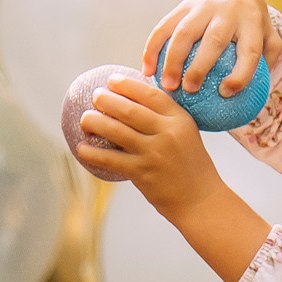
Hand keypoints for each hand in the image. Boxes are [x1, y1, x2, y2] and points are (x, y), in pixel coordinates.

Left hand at [78, 72, 218, 218]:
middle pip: (129, 110)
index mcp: (179, 119)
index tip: (112, 80)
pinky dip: (92, 153)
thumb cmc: (190, 166)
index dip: (128, 85)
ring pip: (116, 131)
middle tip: (95, 96)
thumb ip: (164, 119)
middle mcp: (167, 133)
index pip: (151, 94)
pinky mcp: (142, 173)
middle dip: (107, 100)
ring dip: (95, 122)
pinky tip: (81, 148)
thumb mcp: (185, 134)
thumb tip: (132, 101)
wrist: (200, 200)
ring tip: (85, 119)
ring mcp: (154, 153)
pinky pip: (110, 159)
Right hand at [143, 0, 280, 97]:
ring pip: (185, 31)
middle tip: (188, 90)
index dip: (240, 74)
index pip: (249, 50)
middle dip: (199, 66)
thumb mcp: (267, 37)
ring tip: (166, 85)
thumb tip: (257, 97)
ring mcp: (203, 5)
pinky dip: (153, 47)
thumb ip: (267, 61)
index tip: (226, 92)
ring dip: (172, 59)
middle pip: (213, 40)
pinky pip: (165, 26)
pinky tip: (147, 70)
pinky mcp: (183, 5)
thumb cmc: (251, 23)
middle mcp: (227, 11)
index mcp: (252, 21)